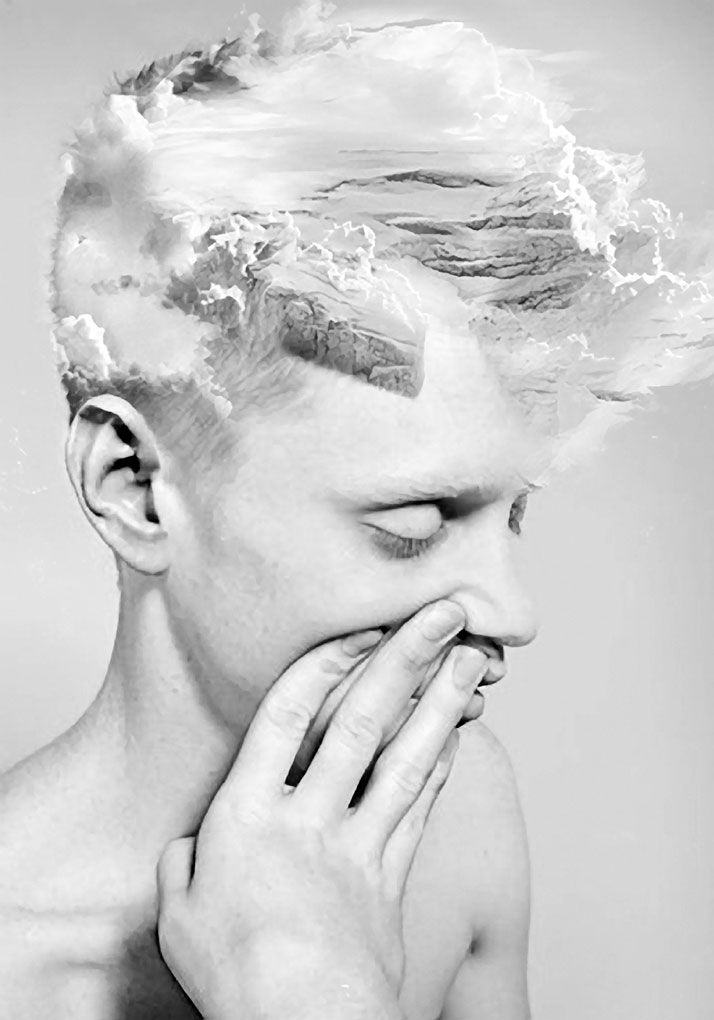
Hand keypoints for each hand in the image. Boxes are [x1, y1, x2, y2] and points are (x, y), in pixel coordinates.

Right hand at [156, 600, 488, 1019]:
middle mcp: (308, 816)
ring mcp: (358, 844)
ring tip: (471, 660)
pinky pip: (420, 809)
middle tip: (443, 613)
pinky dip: (440, 767)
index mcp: (246, 815)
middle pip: (359, 723)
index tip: (358, 626)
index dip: (323, 664)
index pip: (284, 717)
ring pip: (405, 758)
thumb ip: (184, 864)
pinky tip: (457, 735)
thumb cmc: (236, 975)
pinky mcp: (392, 876)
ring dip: (440, 703)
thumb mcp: (178, 914)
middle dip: (404, 660)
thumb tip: (193, 844)